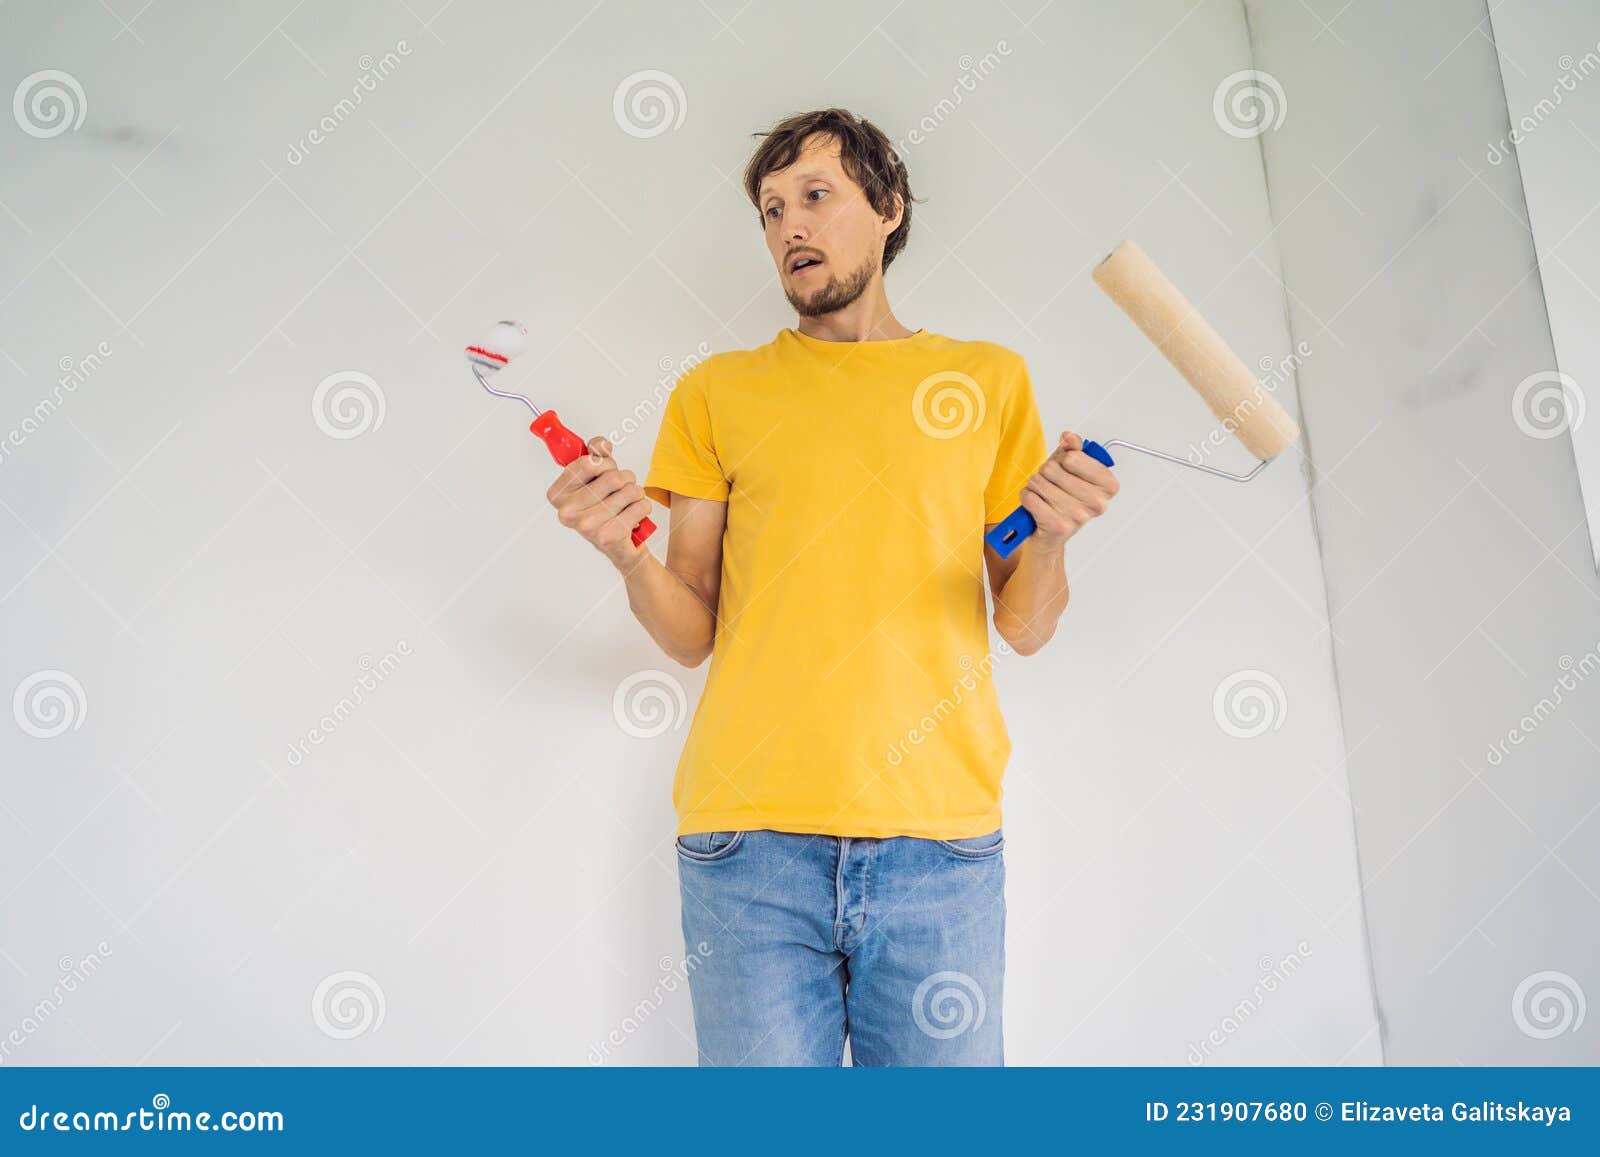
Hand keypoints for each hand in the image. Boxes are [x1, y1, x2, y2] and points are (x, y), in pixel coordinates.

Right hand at [546, 435, 653, 570]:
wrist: (620, 547)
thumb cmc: (605, 510)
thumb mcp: (596, 479)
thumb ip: (596, 455)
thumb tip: (600, 444)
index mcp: (558, 495)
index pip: (588, 463)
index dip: (605, 463)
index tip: (606, 470)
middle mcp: (567, 513)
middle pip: (612, 477)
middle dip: (625, 478)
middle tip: (621, 491)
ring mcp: (587, 526)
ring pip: (629, 490)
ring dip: (636, 493)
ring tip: (628, 503)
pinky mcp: (609, 537)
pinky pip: (640, 505)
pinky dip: (643, 507)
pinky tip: (634, 516)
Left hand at [1018, 430, 1118, 550]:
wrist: (1049, 535)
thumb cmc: (1062, 498)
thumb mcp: (1070, 469)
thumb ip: (1073, 449)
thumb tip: (1069, 437)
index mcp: (1108, 485)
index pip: (1074, 457)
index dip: (1063, 459)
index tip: (1067, 469)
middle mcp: (1097, 503)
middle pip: (1053, 468)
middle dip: (1046, 473)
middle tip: (1052, 486)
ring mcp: (1078, 516)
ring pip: (1039, 482)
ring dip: (1035, 486)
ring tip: (1044, 497)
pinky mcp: (1057, 526)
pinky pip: (1030, 497)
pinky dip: (1027, 498)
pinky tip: (1035, 506)